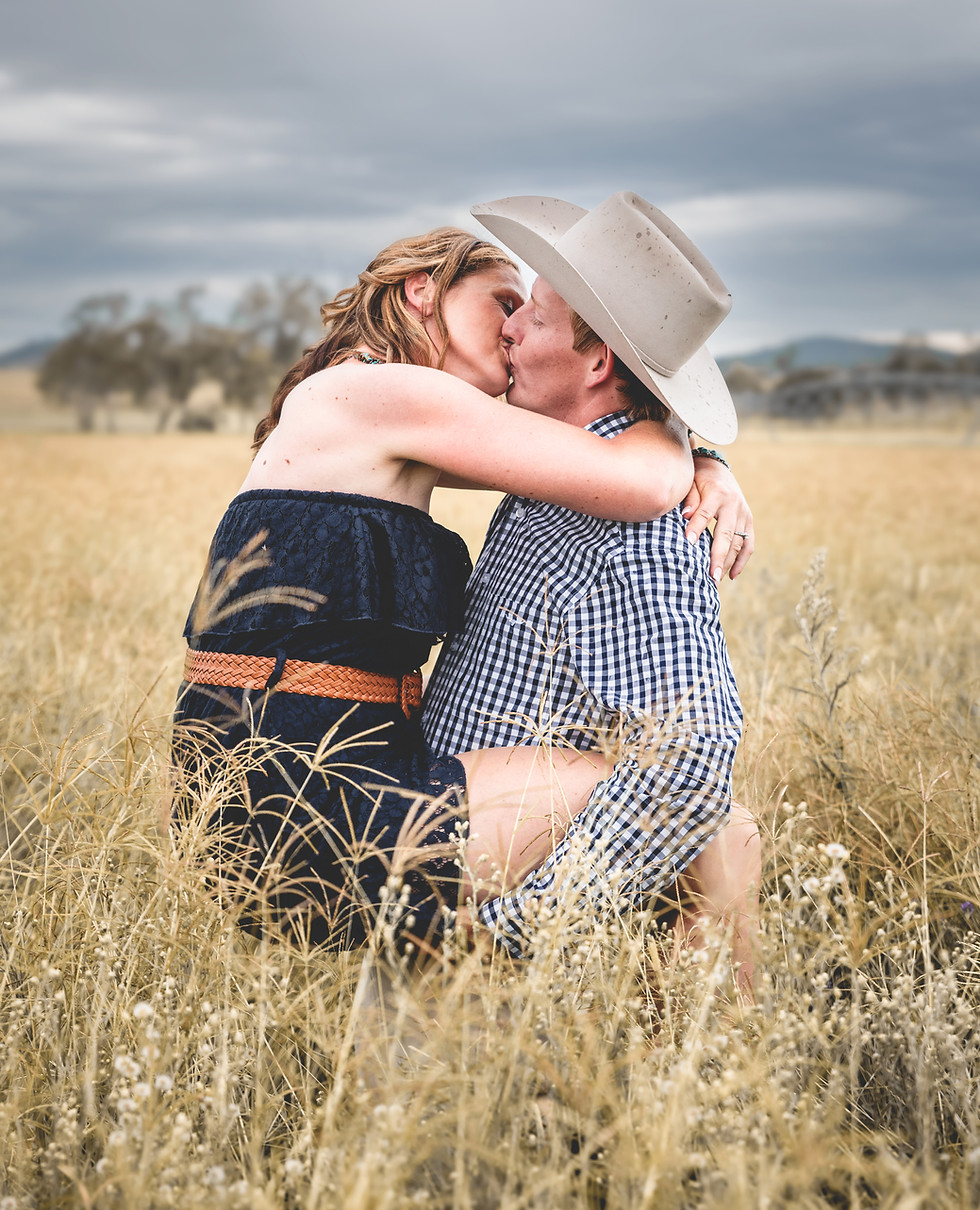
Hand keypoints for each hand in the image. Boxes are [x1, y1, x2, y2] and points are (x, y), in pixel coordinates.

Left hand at [682, 457, 753, 580]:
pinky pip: (748, 543)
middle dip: (719, 556)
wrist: (717, 468)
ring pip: (738, 542)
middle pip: (727, 534)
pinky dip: (742, 560)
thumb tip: (685, 515)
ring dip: (728, 562)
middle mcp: (734, 504)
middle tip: (711, 576)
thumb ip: (689, 498)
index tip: (687, 542)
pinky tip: (731, 576)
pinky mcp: (748, 521)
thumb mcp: (691, 482)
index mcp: (717, 493)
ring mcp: (744, 513)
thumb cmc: (698, 478)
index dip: (697, 527)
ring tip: (715, 580)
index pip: (705, 513)